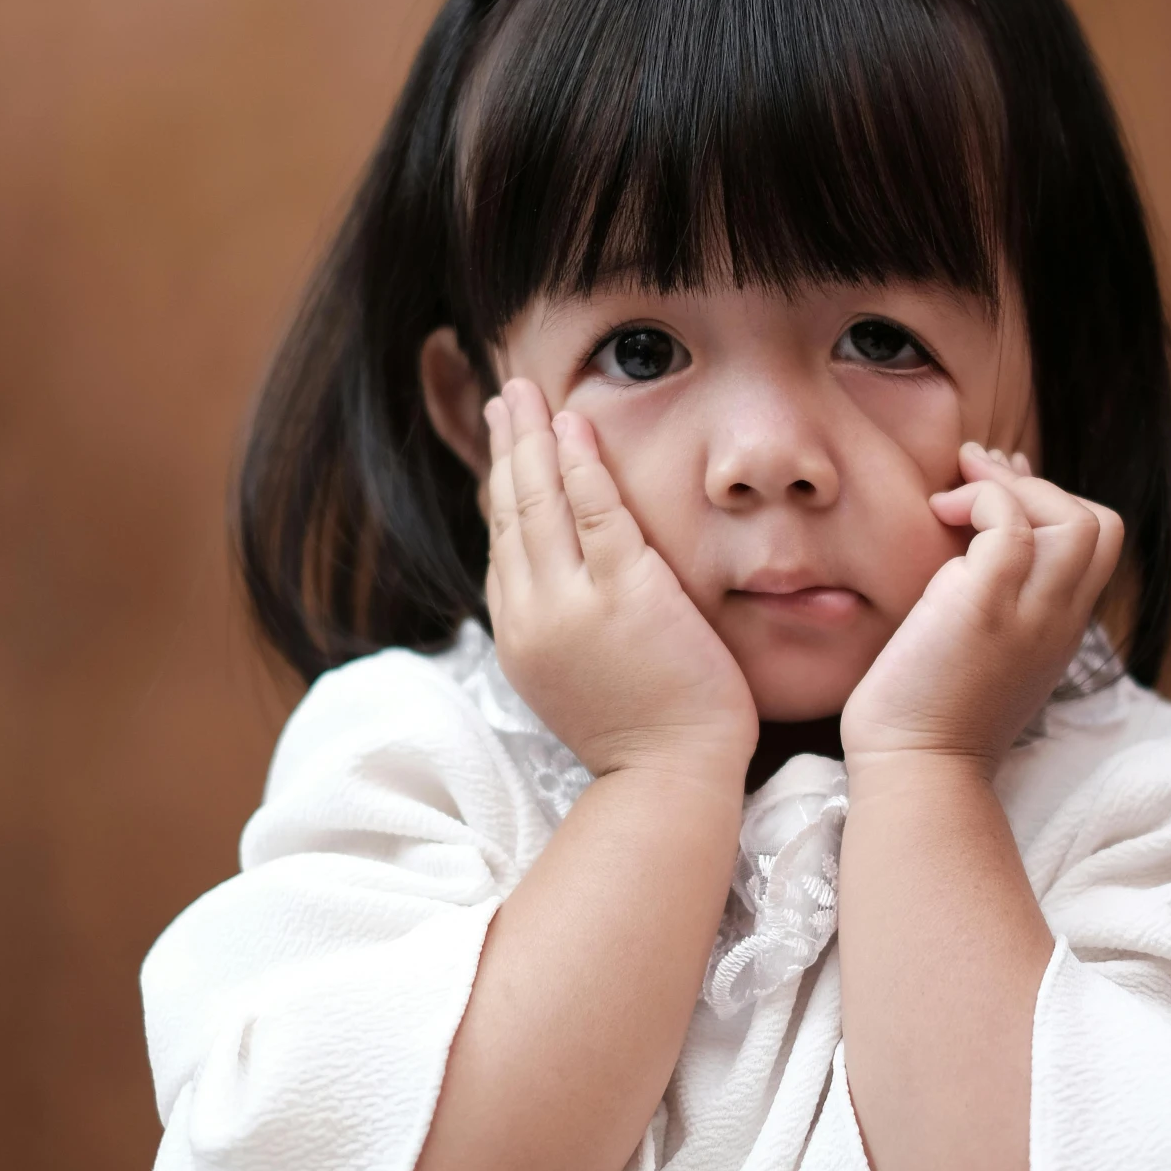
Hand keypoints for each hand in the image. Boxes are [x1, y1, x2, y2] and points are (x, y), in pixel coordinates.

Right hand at [484, 380, 757, 784]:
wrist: (669, 777)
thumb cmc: (645, 737)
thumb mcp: (578, 681)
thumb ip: (563, 629)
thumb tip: (562, 590)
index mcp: (520, 635)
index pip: (503, 545)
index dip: (500, 487)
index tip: (503, 448)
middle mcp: (532, 614)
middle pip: (510, 511)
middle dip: (506, 446)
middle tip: (506, 395)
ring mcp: (573, 603)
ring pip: (539, 502)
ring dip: (530, 439)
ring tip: (526, 392)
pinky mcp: (626, 594)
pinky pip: (597, 512)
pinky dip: (581, 464)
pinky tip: (575, 425)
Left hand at [840, 443, 1122, 773]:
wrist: (914, 770)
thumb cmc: (926, 715)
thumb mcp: (978, 649)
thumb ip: (993, 604)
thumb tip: (971, 540)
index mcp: (1059, 630)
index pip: (1097, 546)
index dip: (1054, 504)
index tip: (996, 494)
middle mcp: (1058, 620)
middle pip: (1102, 525)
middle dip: (1043, 486)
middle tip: (979, 478)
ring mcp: (1031, 613)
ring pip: (1075, 519)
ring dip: (1016, 488)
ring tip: (957, 492)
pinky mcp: (988, 605)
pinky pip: (1009, 522)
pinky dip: (979, 498)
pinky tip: (938, 512)